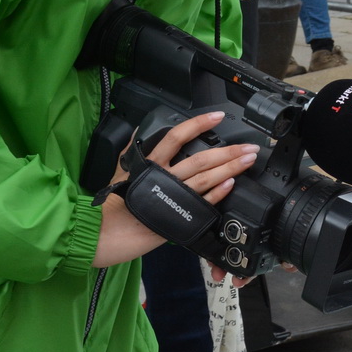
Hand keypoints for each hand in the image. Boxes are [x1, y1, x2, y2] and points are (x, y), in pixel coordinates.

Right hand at [93, 111, 257, 268]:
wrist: (103, 234)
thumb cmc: (113, 205)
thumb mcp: (121, 173)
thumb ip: (132, 151)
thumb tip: (139, 130)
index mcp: (150, 164)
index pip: (175, 137)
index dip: (197, 125)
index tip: (217, 116)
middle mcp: (163, 178)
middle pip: (199, 159)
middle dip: (227, 151)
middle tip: (248, 146)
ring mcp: (172, 198)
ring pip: (205, 179)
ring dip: (230, 168)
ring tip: (247, 160)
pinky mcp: (177, 218)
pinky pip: (203, 204)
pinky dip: (218, 193)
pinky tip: (232, 183)